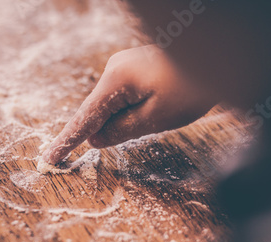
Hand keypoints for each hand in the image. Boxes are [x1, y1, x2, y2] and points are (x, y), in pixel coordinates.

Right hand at [42, 45, 217, 164]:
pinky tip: (150, 110)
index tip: (49, 158)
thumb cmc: (192, 87)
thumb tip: (95, 138)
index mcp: (115, 80)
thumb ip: (120, 131)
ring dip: (124, 120)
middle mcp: (114, 69)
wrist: (222, 52)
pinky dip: (128, 110)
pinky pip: (122, 96)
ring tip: (159, 113)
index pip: (84, 119)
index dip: (66, 142)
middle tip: (136, 130)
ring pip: (112, 104)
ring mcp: (124, 65)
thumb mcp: (156, 118)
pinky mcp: (135, 68)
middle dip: (106, 130)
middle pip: (98, 110)